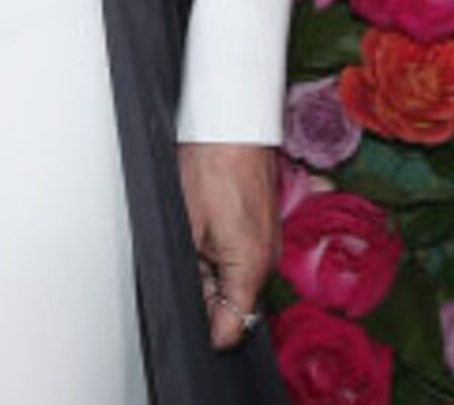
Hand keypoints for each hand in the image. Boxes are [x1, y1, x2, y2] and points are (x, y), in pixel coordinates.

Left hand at [178, 141, 279, 349]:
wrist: (233, 123)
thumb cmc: (211, 166)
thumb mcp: (188, 232)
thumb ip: (194, 283)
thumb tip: (193, 314)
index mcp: (252, 268)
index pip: (232, 330)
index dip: (204, 329)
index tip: (185, 309)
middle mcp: (268, 260)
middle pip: (232, 303)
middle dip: (204, 294)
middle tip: (187, 256)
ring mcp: (268, 242)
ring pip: (233, 279)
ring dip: (210, 270)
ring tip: (196, 234)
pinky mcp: (263, 227)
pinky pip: (240, 256)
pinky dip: (220, 250)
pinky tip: (205, 224)